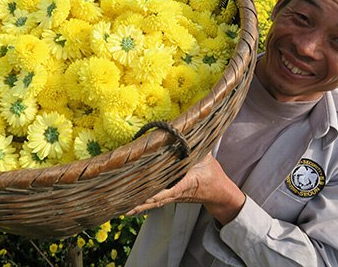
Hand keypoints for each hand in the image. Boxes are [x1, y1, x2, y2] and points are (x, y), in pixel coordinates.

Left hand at [126, 153, 245, 224]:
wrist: (218, 192)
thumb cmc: (211, 173)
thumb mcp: (206, 157)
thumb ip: (195, 144)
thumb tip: (185, 129)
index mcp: (186, 183)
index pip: (168, 189)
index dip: (155, 192)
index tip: (143, 194)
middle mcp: (175, 193)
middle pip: (154, 199)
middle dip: (138, 202)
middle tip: (121, 204)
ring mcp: (171, 197)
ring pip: (151, 203)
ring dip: (136, 205)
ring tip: (119, 209)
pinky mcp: (168, 197)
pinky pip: (152, 201)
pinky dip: (140, 204)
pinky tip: (127, 207)